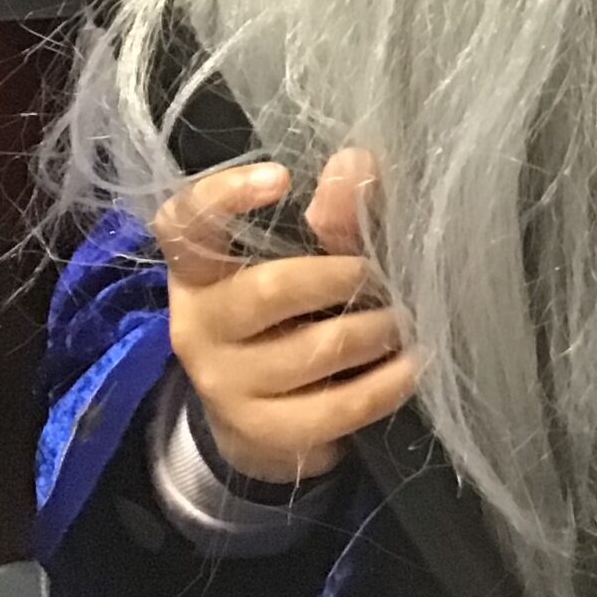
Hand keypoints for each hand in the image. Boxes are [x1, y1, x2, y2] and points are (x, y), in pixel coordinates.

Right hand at [150, 149, 417, 483]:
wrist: (266, 409)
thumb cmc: (292, 306)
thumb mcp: (306, 254)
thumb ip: (334, 209)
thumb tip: (353, 165)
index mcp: (198, 268)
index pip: (184, 223)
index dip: (224, 195)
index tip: (281, 176)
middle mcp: (198, 324)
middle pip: (268, 290)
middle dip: (343, 276)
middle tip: (380, 273)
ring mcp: (223, 383)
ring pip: (311, 351)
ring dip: (374, 330)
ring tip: (404, 318)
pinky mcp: (260, 431)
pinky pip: (330, 411)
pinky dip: (383, 386)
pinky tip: (412, 366)